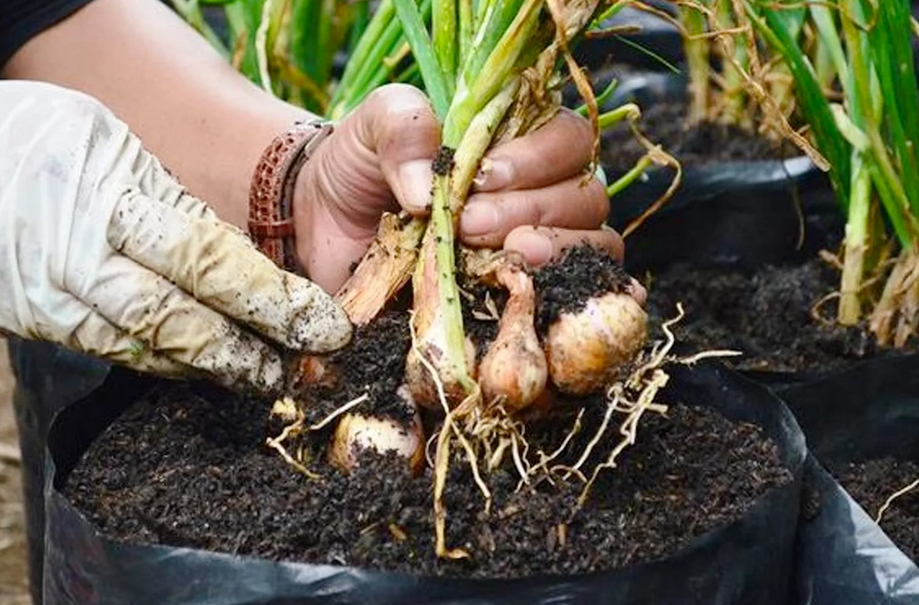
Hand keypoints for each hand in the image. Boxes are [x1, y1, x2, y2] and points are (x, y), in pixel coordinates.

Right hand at [0, 81, 350, 393]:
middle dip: (256, 335)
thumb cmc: (2, 139)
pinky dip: (157, 363)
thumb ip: (149, 192)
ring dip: (212, 363)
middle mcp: (80, 232)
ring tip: (263, 378)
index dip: (270, 291)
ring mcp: (47, 282)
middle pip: (187, 296)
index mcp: (107, 174)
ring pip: (148, 337)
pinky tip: (195, 371)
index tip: (320, 318)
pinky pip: (105, 348)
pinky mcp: (21, 317)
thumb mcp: (85, 134)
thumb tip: (217, 252)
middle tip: (307, 361)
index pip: (209, 245)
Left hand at [291, 84, 622, 293]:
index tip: (481, 177)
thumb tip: (427, 192)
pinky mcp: (520, 303)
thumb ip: (401, 126)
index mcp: (521, 144)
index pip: (568, 142)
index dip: (536, 160)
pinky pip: (573, 305)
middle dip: (531, 212)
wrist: (325, 226)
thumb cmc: (361, 168)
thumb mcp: (371, 127)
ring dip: (551, 254)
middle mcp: (542, 197)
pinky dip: (575, 305)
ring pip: (593, 249)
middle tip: (468, 224)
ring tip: (498, 260)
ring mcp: (537, 254)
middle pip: (585, 201)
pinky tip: (549, 303)